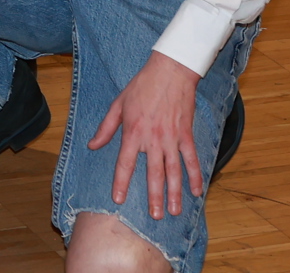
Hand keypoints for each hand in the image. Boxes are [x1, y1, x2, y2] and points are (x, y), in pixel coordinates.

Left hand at [87, 51, 203, 215]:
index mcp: (133, 132)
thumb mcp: (117, 104)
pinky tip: (196, 192)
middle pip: (153, 174)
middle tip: (154, 216)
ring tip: (174, 211)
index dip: (121, 182)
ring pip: (173, 172)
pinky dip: (195, 176)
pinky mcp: (186, 135)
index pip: (125, 163)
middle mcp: (152, 139)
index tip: (119, 199)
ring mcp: (171, 139)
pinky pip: (191, 160)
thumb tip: (93, 146)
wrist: (170, 72)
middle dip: (153, 197)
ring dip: (174, 193)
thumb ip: (105, 128)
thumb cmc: (141, 87)